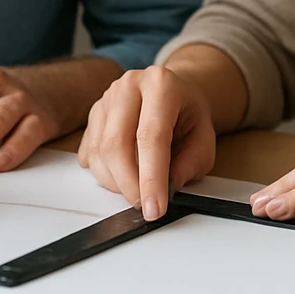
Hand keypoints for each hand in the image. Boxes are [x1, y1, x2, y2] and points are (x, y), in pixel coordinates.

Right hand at [77, 65, 215, 220]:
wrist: (175, 94)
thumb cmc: (188, 115)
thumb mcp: (204, 140)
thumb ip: (191, 163)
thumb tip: (169, 187)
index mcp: (161, 85)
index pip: (151, 137)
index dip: (151, 177)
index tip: (153, 208)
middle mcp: (129, 86)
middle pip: (116, 144)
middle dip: (128, 185)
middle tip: (143, 205)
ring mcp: (107, 98)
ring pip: (99, 151)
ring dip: (115, 182)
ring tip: (138, 187)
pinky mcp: (94, 113)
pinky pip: (90, 151)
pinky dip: (104, 173)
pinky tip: (123, 173)